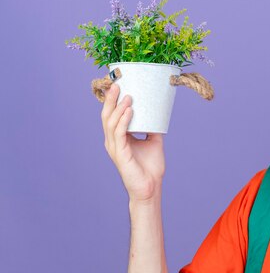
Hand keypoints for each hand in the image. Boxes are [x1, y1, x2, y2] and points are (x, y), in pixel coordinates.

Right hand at [101, 83, 164, 201]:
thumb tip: (159, 112)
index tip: (118, 85)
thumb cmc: (150, 168)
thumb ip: (153, 127)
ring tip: (128, 97)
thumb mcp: (153, 142)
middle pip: (106, 116)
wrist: (150, 188)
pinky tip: (130, 111)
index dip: (112, 101)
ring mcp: (115, 148)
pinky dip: (124, 120)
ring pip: (111, 123)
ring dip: (119, 108)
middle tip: (117, 84)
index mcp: (118, 138)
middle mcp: (113, 141)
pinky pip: (120, 133)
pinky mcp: (120, 154)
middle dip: (110, 100)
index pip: (111, 116)